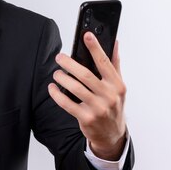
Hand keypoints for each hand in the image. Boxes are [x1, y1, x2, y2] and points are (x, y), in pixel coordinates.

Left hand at [48, 32, 126, 159]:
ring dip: (62, 78)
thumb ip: (114, 64)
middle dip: (69, 64)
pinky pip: (67, 103)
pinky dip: (57, 94)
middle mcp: (109, 96)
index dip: (95, 48)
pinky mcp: (86, 118)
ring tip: (56, 73)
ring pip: (75, 88)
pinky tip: (52, 88)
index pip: (105, 62)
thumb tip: (114, 43)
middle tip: (59, 58)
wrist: (112, 134)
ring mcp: (98, 108)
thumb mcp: (118, 87)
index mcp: (117, 85)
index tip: (86, 35)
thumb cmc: (113, 106)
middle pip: (86, 75)